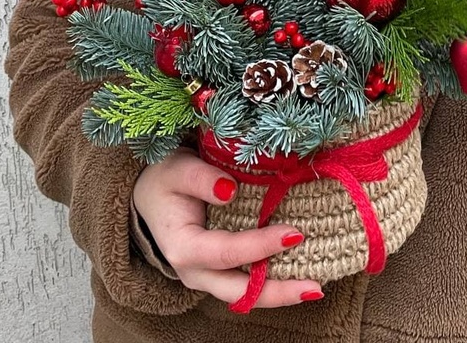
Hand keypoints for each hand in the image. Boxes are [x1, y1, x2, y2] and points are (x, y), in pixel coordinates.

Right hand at [133, 148, 323, 306]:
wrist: (151, 195)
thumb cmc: (165, 179)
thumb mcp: (177, 169)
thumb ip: (201, 178)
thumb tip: (230, 190)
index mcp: (183, 247)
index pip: (227, 252)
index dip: (261, 245)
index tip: (295, 233)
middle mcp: (195, 271)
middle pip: (239, 292)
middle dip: (278, 292)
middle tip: (315, 288)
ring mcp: (208, 276)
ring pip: (246, 295)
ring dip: (280, 293)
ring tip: (314, 288)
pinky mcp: (220, 271)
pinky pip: (248, 284)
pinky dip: (273, 282)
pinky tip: (300, 275)